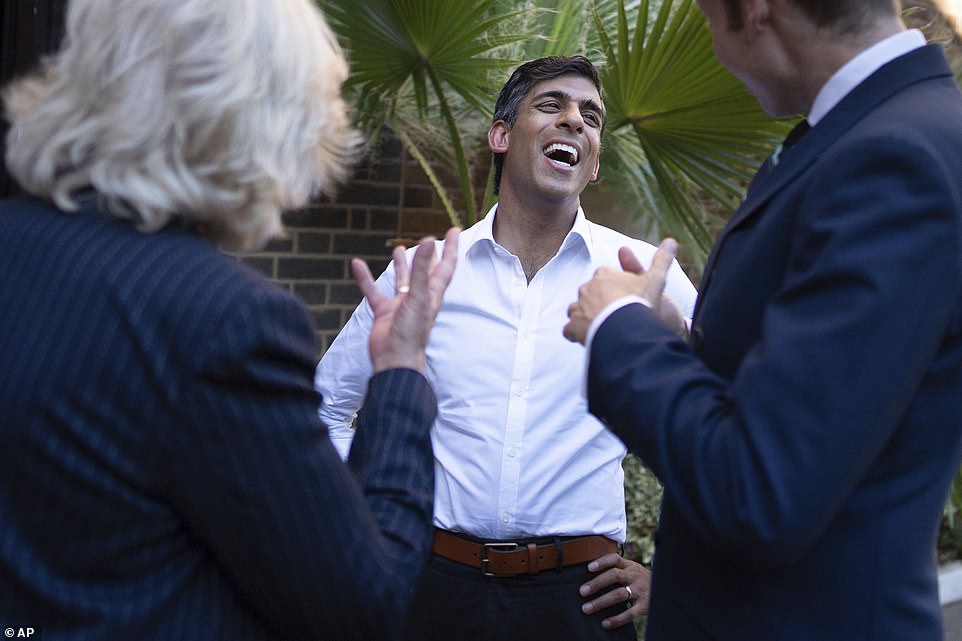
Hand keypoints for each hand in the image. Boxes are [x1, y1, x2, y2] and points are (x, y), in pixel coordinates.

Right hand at [352, 228, 458, 372]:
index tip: (454, 230)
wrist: (394, 360)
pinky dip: (366, 278)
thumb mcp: (418, 297)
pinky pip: (374, 291)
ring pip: (402, 280)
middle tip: (430, 239)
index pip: (445, 266)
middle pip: (426, 272)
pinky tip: (357, 265)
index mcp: (433, 293)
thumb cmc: (411, 333)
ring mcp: (401, 305)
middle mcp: (419, 297)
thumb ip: (421, 269)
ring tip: (399, 248)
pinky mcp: (384, 312)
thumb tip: (427, 241)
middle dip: (429, 256)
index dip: (450, 248)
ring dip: (402, 265)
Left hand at [563, 238, 677, 344]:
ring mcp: (577, 308)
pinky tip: (588, 338)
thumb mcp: (656, 279)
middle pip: (590, 293)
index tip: (624, 295)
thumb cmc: (640, 302)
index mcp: (604, 275)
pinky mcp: (573, 327)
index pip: (604, 275)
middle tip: (614, 313)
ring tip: (601, 326)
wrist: (626, 327)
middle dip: (599, 301)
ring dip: (585, 316)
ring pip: (577, 309)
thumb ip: (662, 260)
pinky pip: (570, 329)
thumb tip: (671, 241)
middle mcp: (587, 289)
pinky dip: (576, 333)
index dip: (614, 285)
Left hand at [579, 553, 650, 629]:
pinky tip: (605, 623)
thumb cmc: (641, 580)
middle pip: (614, 576)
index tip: (589, 568)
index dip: (602, 562)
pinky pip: (629, 613)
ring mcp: (640, 590)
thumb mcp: (632, 570)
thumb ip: (617, 570)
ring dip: (601, 602)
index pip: (615, 559)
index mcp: (629, 566)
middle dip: (597, 583)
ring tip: (587, 608)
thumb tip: (590, 576)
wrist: (665, 589)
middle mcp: (634, 576)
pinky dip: (616, 619)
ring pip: (619, 595)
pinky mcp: (645, 605)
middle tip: (582, 591)